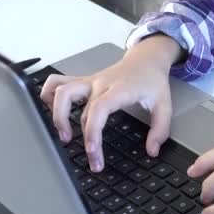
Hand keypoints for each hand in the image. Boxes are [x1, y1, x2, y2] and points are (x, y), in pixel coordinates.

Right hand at [40, 35, 183, 171]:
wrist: (147, 59)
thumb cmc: (152, 81)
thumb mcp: (164, 105)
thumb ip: (160, 130)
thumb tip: (152, 151)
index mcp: (119, 89)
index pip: (98, 109)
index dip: (91, 132)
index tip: (92, 152)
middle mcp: (99, 83)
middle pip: (74, 103)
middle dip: (75, 132)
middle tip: (86, 155)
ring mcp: (89, 81)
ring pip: (59, 89)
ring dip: (55, 113)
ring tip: (63, 135)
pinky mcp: (83, 82)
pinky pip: (57, 83)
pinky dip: (49, 95)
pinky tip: (54, 112)